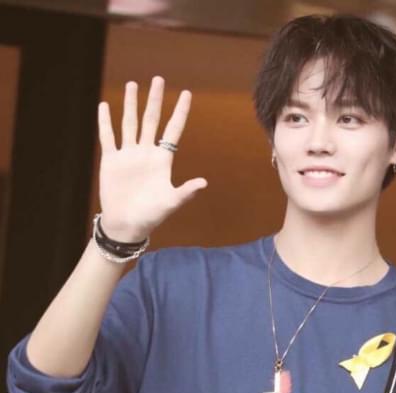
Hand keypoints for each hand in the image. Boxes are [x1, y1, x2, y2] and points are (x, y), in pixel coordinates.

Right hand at [97, 76, 206, 241]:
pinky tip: (105, 106)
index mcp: (163, 159)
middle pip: (151, 120)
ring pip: (130, 123)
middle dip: (155, 100)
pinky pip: (108, 137)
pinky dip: (105, 122)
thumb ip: (186, 192)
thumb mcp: (170, 202)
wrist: (126, 224)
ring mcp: (128, 155)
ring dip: (131, 105)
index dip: (180, 112)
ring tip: (133, 85)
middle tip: (158, 79)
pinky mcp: (111, 161)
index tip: (186, 93)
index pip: (173, 129)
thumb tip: (204, 183)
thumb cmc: (151, 215)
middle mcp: (146, 152)